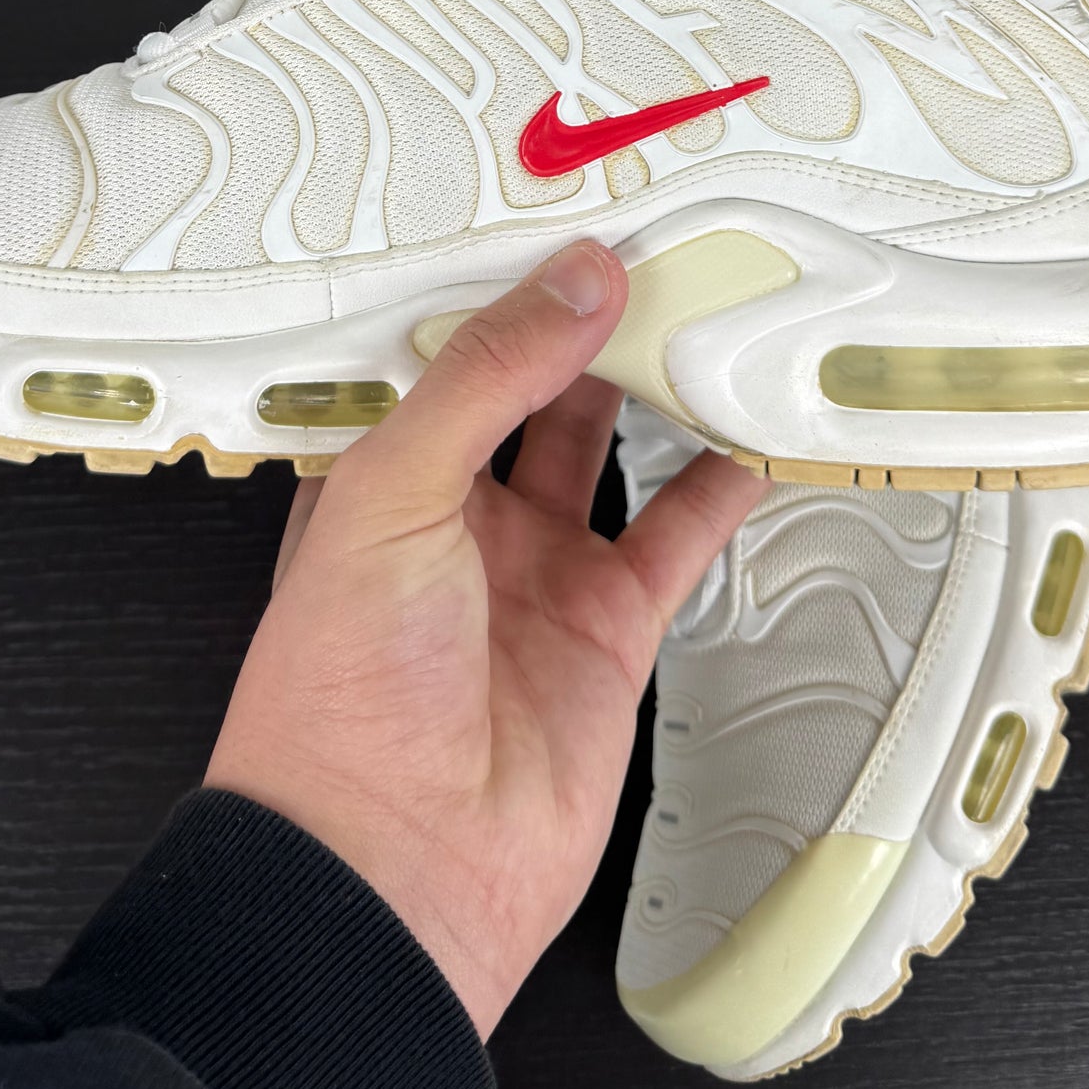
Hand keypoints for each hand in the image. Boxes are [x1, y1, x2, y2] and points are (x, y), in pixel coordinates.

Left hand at [205, 240, 762, 1037]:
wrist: (392, 867)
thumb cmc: (337, 700)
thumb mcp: (388, 494)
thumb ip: (484, 378)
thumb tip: (569, 285)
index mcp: (373, 475)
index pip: (442, 352)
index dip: (496, 288)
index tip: (555, 221)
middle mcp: (452, 519)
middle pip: (532, 390)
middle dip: (585, 324)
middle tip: (648, 250)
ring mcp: (532, 575)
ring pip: (609, 450)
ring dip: (654, 390)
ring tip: (704, 313)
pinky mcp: (605, 633)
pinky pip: (675, 537)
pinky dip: (720, 488)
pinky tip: (751, 436)